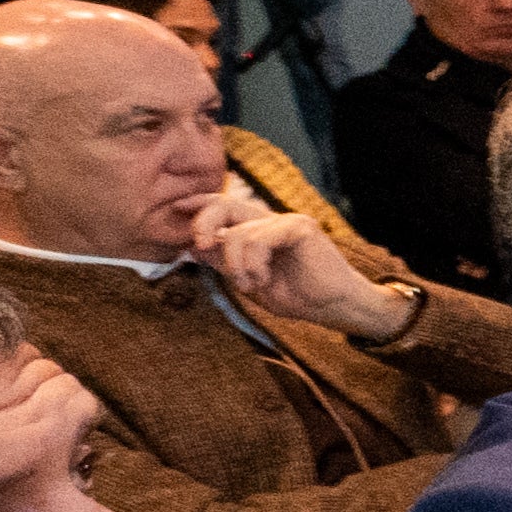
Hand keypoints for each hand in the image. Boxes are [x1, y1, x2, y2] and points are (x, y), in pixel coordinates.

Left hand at [196, 182, 412, 336]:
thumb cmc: (298, 296)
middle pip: (225, 205)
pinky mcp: (299, 227)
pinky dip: (253, 264)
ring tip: (251, 284)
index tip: (176, 207)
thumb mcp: (250, 281)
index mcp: (259, 230)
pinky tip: (263, 279)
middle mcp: (271, 220)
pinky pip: (258, 240)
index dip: (199, 204)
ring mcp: (286, 221)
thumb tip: (194, 247)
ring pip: (238, 234)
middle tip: (200, 247)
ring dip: (236, 266)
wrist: (335, 307)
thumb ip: (225, 263)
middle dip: (203, 224)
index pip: (224, 207)